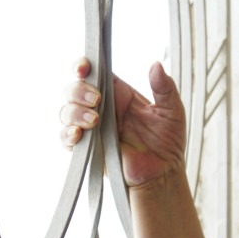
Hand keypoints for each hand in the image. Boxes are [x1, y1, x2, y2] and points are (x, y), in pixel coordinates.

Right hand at [59, 57, 186, 188]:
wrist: (164, 172)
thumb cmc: (168, 140)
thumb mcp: (172, 110)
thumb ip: (165, 88)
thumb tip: (155, 65)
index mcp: (120, 93)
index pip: (95, 73)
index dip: (84, 66)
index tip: (85, 67)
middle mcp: (102, 108)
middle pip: (74, 89)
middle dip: (78, 90)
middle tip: (96, 99)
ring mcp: (92, 128)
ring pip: (67, 111)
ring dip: (74, 112)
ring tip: (94, 120)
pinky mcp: (88, 149)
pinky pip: (66, 139)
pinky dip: (67, 134)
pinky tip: (79, 134)